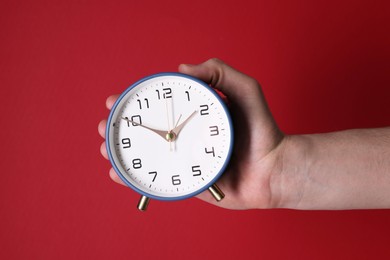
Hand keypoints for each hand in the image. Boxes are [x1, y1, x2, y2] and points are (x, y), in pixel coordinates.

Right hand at [98, 58, 285, 209]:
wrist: (275, 169)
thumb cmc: (262, 129)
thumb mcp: (245, 90)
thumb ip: (219, 72)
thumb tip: (182, 68)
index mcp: (195, 116)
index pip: (158, 107)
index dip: (135, 104)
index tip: (115, 100)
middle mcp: (187, 137)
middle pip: (147, 132)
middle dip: (121, 128)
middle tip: (106, 126)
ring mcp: (186, 160)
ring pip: (148, 156)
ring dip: (122, 153)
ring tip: (106, 148)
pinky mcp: (189, 183)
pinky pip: (159, 182)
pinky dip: (136, 181)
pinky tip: (118, 175)